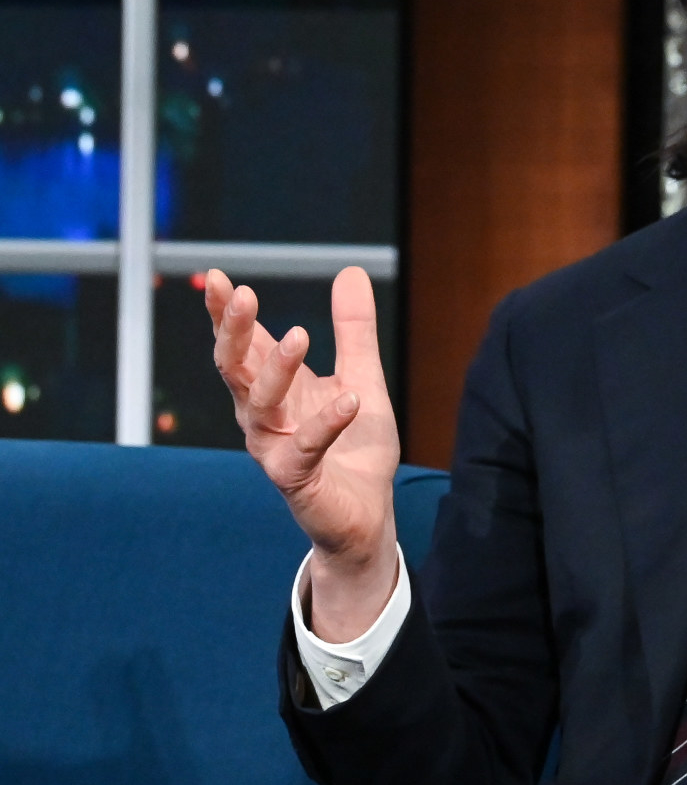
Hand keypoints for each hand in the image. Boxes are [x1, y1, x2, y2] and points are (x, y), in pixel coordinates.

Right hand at [204, 265, 399, 639]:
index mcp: (274, 389)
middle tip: (243, 294)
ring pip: (259, 404)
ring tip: (301, 335)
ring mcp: (273, 447)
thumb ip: (354, 330)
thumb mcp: (362, 376)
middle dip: (235, 331)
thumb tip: (350, 270)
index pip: (244, 345)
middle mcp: (263, 415)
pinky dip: (327, 423)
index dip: (228, 314)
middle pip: (235, 368)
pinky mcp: (295, 478)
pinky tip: (349, 400)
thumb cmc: (356, 447)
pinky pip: (305, 448)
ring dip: (277, 369)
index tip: (220, 279)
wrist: (367, 513)